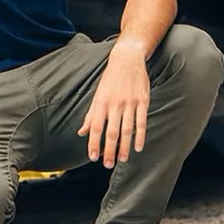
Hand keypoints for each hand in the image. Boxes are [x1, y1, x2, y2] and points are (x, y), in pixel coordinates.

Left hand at [78, 43, 149, 168]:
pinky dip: (140, 136)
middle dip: (109, 150)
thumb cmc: (110, 79)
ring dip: (124, 146)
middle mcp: (114, 103)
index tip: (93, 157)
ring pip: (127, 129)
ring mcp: (129, 102)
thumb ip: (91, 115)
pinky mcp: (142, 100)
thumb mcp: (97, 95)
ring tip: (122, 159)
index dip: (94, 143)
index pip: (96, 127)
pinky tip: (138, 147)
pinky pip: (141, 121)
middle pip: (111, 131)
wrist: (126, 59)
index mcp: (101, 102)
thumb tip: (81, 132)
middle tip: (108, 164)